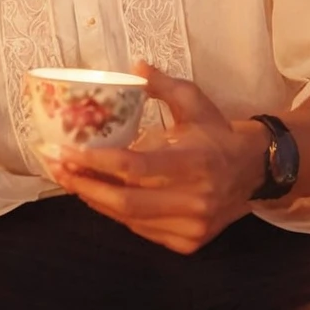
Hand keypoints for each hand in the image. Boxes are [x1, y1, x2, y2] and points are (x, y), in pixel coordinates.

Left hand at [47, 64, 264, 254]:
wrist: (254, 171)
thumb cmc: (217, 132)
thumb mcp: (195, 102)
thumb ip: (163, 85)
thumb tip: (134, 67)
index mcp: (195, 161)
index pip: (135, 167)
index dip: (96, 161)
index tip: (65, 151)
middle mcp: (195, 199)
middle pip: (125, 201)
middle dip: (84, 185)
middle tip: (55, 167)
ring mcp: (192, 226)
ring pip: (130, 219)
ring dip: (94, 200)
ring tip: (69, 179)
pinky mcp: (189, 243)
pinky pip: (142, 230)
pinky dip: (116, 214)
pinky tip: (99, 195)